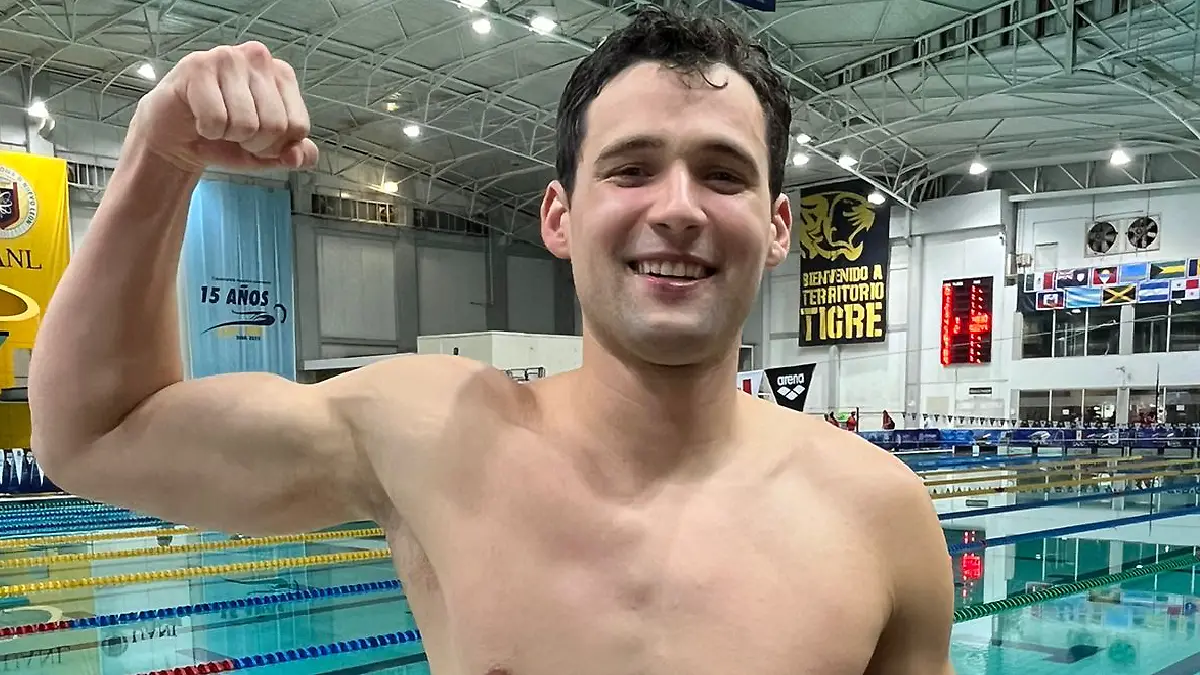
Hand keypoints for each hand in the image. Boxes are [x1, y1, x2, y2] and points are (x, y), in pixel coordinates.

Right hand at [127, 41, 318, 172]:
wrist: (177, 139)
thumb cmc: (226, 139)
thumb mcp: (268, 153)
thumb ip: (296, 155)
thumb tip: (299, 157)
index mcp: (283, 74)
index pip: (298, 126)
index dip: (276, 147)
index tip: (256, 139)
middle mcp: (259, 57)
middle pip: (275, 126)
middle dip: (253, 144)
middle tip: (233, 134)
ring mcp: (228, 57)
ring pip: (246, 124)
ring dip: (228, 136)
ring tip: (217, 124)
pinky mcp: (197, 66)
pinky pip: (216, 120)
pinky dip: (207, 130)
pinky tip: (198, 117)